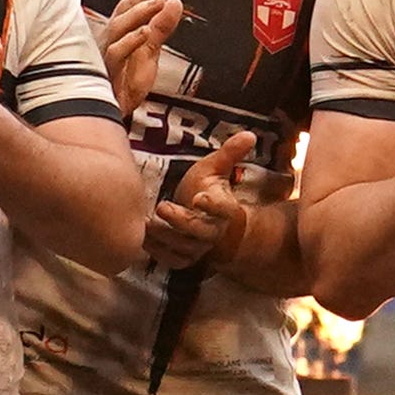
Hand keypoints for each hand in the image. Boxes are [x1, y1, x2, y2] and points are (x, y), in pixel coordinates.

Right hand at [94, 0, 187, 96]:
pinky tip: (146, 32)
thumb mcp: (150, 52)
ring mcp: (107, 53)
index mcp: (121, 31)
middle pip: (124, 8)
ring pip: (119, 26)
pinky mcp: (106, 72)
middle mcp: (111, 38)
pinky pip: (116, 53)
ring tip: (159, 1)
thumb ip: (162, 28)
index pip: (132, 2)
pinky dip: (130, 41)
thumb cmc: (125, 82)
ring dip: (140, 11)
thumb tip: (175, 2)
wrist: (114, 112)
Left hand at [143, 131, 265, 270]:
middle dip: (181, 221)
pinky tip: (144, 239)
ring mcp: (199, 247)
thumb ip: (230, 153)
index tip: (199, 196)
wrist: (204, 218)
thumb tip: (250, 134)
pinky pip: (172, 260)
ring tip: (146, 222)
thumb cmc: (206, 188)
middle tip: (162, 207)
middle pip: (202, 232)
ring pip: (184, 248)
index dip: (213, 205)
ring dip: (164, 237)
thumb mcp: (215, 168)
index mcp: (224, 209)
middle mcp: (213, 231)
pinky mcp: (183, 257)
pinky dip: (158, 252)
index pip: (224, 209)